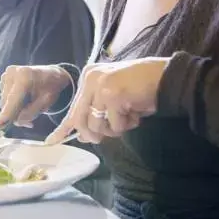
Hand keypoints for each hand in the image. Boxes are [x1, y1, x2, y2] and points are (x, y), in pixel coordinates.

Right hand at [0, 65, 73, 126]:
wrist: (51, 75)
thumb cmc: (50, 88)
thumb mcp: (46, 103)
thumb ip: (30, 113)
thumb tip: (15, 121)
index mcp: (25, 77)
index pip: (13, 98)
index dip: (7, 112)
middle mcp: (12, 73)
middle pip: (6, 102)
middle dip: (15, 115)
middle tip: (29, 123)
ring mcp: (6, 74)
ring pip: (4, 101)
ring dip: (14, 110)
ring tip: (29, 109)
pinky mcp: (4, 78)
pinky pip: (4, 97)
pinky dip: (12, 103)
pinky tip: (23, 100)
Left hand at [46, 57, 168, 144]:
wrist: (166, 77)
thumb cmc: (141, 88)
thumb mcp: (112, 98)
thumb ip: (95, 113)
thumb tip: (81, 136)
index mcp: (87, 77)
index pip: (72, 108)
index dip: (63, 128)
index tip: (51, 142)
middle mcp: (90, 79)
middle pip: (80, 120)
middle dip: (93, 134)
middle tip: (106, 135)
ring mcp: (100, 87)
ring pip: (96, 126)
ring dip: (114, 129)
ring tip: (127, 117)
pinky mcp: (112, 96)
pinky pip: (115, 125)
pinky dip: (127, 124)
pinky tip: (136, 112)